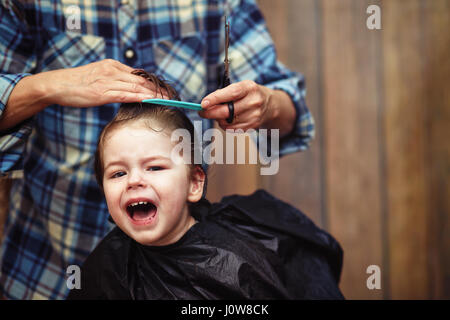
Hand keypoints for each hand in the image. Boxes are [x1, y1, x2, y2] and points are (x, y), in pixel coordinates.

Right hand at [41, 59, 163, 107]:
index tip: (164, 91)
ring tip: (165, 101)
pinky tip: (149, 101)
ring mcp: (108, 80)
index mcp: (112, 65)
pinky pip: (125, 94)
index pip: (138, 75)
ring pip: (136, 87)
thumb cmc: (77, 84)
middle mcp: (112, 71)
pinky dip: (139, 98)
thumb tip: (128, 89)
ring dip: (152, 95)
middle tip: (171, 97)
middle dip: (157, 90)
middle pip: (141, 80)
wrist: (57, 85)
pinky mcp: (102, 91)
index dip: (152, 84)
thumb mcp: (98, 77)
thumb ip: (113, 80)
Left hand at [199, 80, 273, 130]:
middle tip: (202, 112)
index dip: (215, 99)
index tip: (203, 103)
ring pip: (227, 122)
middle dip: (211, 113)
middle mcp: (254, 102)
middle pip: (227, 112)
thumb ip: (224, 93)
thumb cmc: (250, 94)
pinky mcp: (252, 126)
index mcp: (249, 88)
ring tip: (219, 114)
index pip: (231, 93)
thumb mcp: (241, 86)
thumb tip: (206, 104)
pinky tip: (227, 119)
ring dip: (218, 119)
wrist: (270, 105)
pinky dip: (225, 125)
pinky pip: (232, 129)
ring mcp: (254, 116)